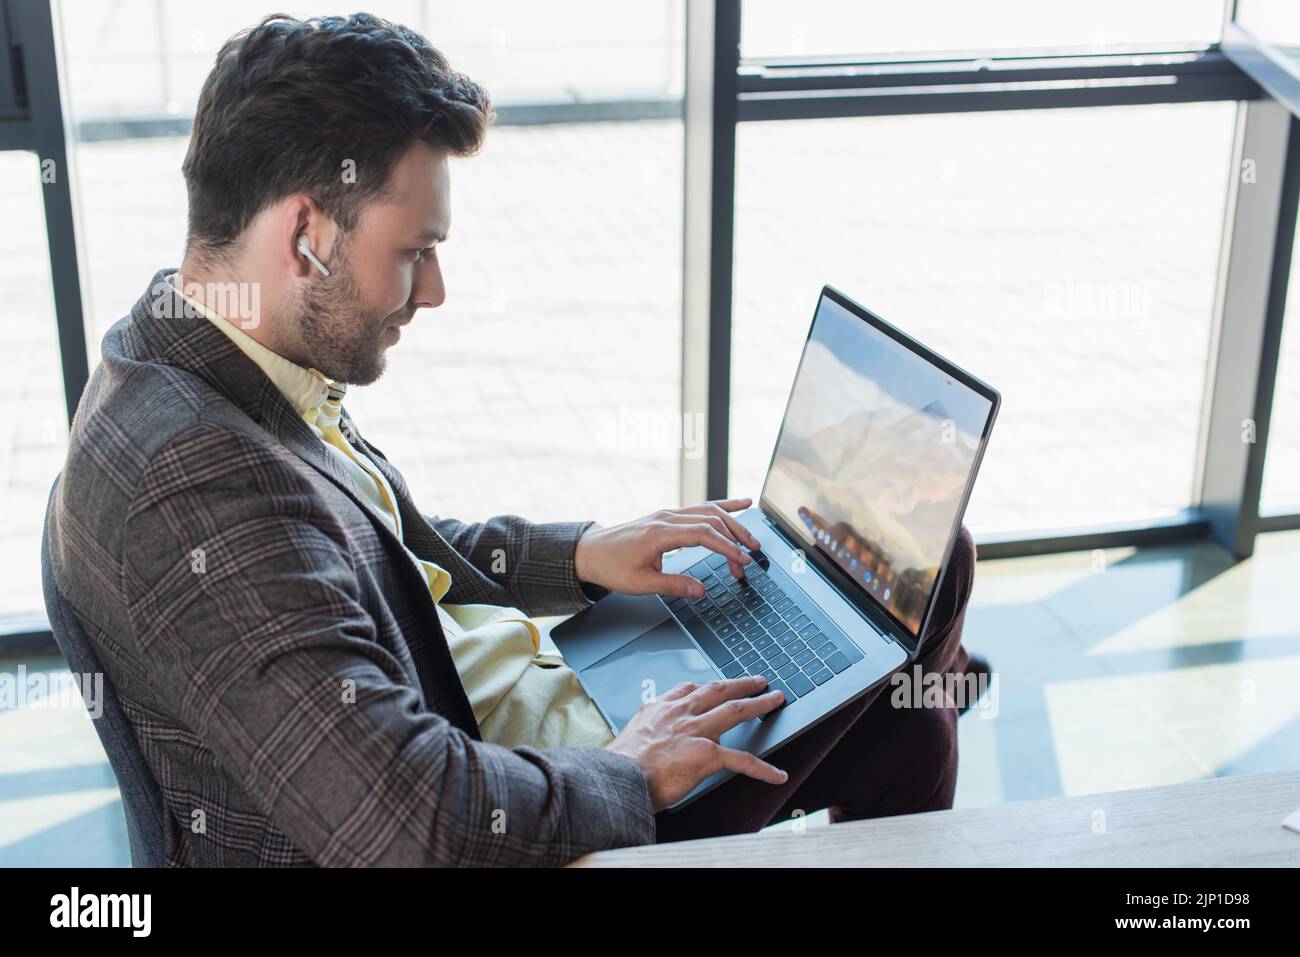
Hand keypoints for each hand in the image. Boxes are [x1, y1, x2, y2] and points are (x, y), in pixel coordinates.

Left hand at [574, 497, 762, 598]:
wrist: (590, 552)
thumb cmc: (612, 567)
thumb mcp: (640, 584)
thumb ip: (673, 586)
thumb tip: (701, 591)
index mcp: (660, 533)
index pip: (703, 534)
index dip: (726, 547)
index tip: (742, 561)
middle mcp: (667, 518)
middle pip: (711, 520)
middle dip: (735, 537)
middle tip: (752, 555)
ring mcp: (668, 514)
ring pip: (708, 511)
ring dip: (733, 523)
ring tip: (752, 537)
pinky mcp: (668, 516)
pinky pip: (700, 508)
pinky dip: (722, 507)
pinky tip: (740, 504)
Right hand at [606, 676, 787, 810]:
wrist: (616, 779)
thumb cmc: (619, 766)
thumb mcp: (629, 737)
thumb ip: (647, 734)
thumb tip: (653, 746)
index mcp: (658, 709)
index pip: (687, 690)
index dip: (706, 688)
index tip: (715, 686)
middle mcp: (679, 714)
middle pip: (717, 690)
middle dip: (741, 684)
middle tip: (757, 681)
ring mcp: (695, 731)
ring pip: (735, 710)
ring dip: (759, 704)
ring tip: (774, 700)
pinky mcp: (706, 754)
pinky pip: (742, 759)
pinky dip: (763, 768)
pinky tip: (776, 774)